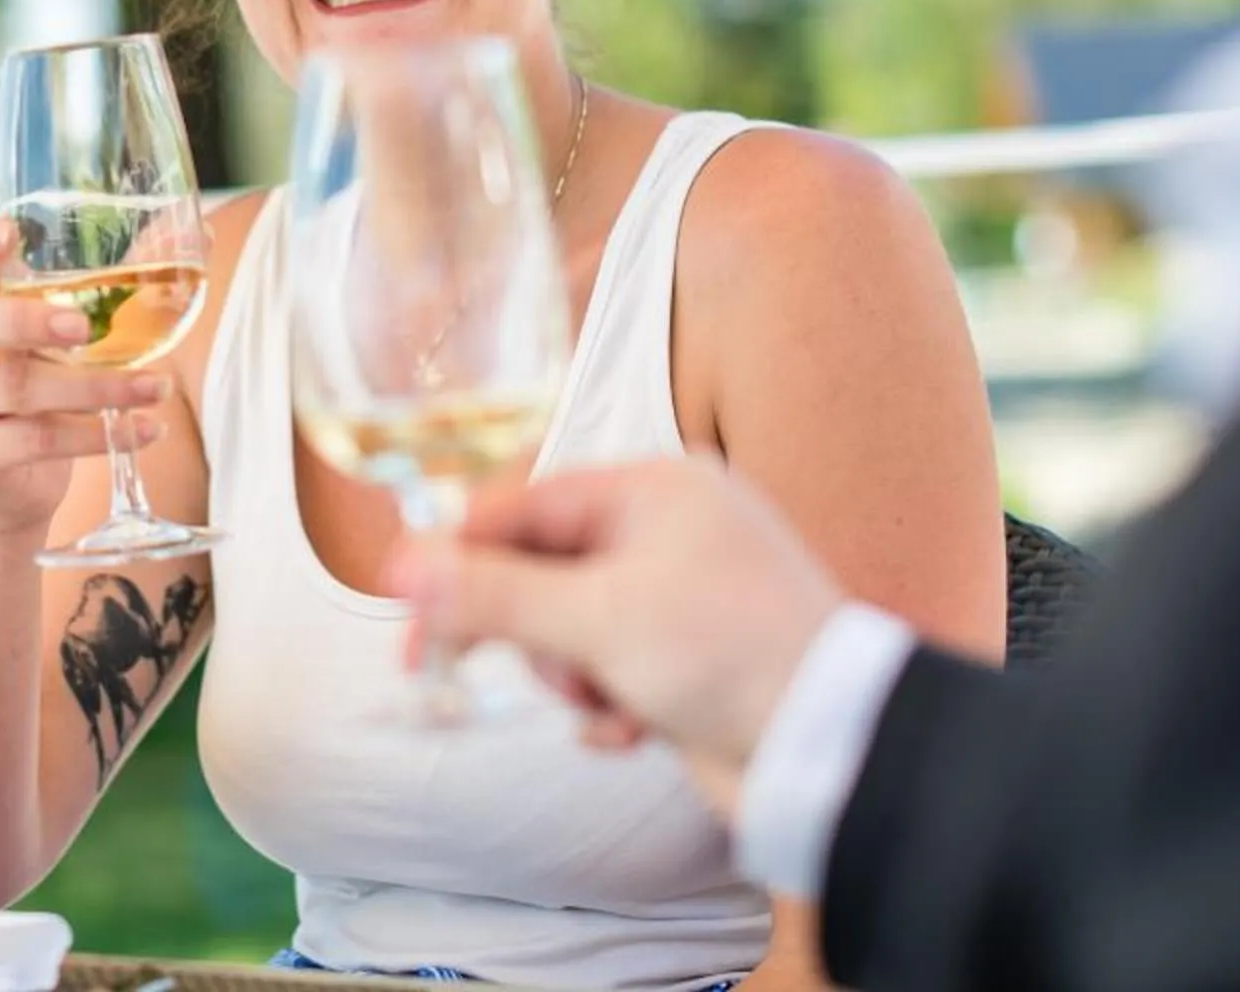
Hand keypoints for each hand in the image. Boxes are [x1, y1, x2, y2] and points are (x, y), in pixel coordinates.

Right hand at [0, 216, 171, 540]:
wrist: (9, 485)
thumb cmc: (44, 388)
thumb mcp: (66, 339)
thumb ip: (115, 290)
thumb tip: (203, 235)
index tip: (9, 231)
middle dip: (28, 319)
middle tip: (84, 326)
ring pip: (18, 388)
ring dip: (97, 387)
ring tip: (157, 386)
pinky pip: (37, 442)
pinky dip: (98, 436)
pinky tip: (146, 429)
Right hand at [389, 457, 844, 820]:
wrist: (836, 749)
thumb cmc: (731, 657)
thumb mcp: (598, 618)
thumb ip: (494, 592)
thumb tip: (404, 565)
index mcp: (656, 490)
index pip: (525, 504)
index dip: (458, 555)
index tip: (403, 603)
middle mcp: (669, 534)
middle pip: (540, 569)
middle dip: (521, 628)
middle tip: (449, 669)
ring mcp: (681, 600)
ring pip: (568, 629)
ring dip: (567, 675)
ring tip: (602, 703)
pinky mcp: (689, 664)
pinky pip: (609, 673)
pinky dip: (606, 706)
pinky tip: (632, 731)